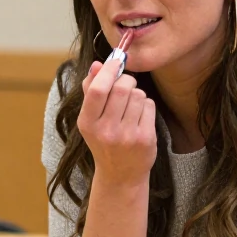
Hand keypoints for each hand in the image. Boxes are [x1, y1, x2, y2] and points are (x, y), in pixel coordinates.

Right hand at [77, 59, 157, 189]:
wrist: (120, 175)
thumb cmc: (104, 141)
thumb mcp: (90, 119)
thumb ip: (90, 90)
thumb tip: (96, 65)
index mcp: (87, 123)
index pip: (98, 89)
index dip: (108, 70)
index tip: (114, 61)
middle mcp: (106, 131)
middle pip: (123, 87)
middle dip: (127, 80)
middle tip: (126, 85)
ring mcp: (127, 136)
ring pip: (138, 95)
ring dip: (136, 94)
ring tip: (130, 107)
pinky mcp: (145, 139)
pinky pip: (149, 105)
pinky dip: (145, 105)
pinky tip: (139, 117)